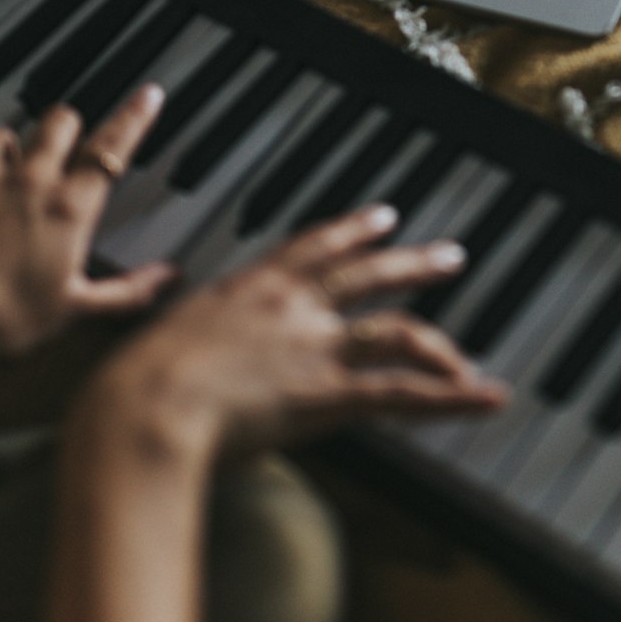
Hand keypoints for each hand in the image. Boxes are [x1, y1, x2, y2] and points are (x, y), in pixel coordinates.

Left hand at [0, 85, 175, 357]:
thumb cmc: (2, 320)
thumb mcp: (73, 311)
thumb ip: (126, 292)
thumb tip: (168, 279)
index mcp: (68, 208)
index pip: (112, 149)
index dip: (134, 118)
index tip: (148, 95)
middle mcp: (29, 179)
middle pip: (59, 123)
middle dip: (68, 126)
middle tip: (69, 142)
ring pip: (5, 132)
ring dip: (12, 142)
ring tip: (11, 159)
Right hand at [82, 204, 508, 469]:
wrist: (142, 406)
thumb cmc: (135, 382)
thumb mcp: (162, 336)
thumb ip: (188, 334)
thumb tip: (180, 345)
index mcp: (250, 286)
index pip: (314, 245)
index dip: (353, 229)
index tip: (381, 216)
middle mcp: (290, 305)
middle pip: (367, 274)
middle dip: (412, 262)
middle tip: (449, 254)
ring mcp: (313, 345)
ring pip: (395, 329)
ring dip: (441, 337)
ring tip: (469, 349)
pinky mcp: (327, 391)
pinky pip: (402, 393)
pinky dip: (451, 398)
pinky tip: (485, 397)